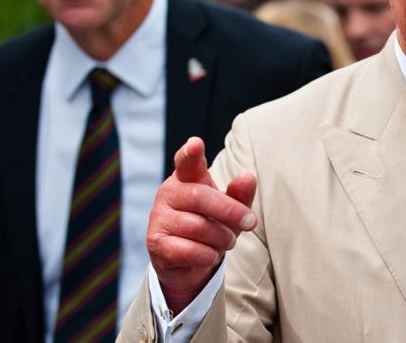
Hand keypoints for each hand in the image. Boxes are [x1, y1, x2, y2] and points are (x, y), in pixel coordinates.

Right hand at [146, 137, 257, 312]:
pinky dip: (208, 255)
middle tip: (250, 222)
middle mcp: (168, 193)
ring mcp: (158, 217)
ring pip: (197, 227)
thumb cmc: (213, 225)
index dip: (190, 153)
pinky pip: (188, 250)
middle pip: (200, 197)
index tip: (195, 143)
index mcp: (187, 178)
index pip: (186, 162)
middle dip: (230, 211)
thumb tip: (247, 177)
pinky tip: (210, 255)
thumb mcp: (232, 209)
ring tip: (227, 241)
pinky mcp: (155, 243)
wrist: (190, 261)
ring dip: (222, 238)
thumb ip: (240, 194)